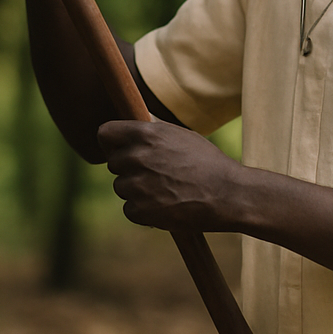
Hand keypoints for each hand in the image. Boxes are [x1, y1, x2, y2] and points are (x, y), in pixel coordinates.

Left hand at [97, 119, 240, 230]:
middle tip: (154, 174)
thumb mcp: (180, 135)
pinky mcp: (141, 211)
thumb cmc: (207, 162)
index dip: (110, 143)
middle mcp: (137, 157)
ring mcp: (138, 185)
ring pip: (121, 187)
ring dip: (136, 191)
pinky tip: (164, 206)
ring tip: (165, 190)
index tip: (118, 149)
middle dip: (129, 169)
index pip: (104, 133)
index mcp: (145, 134)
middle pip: (113, 163)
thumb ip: (153, 130)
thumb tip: (134, 122)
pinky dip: (143, 211)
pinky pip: (129, 209)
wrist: (228, 194)